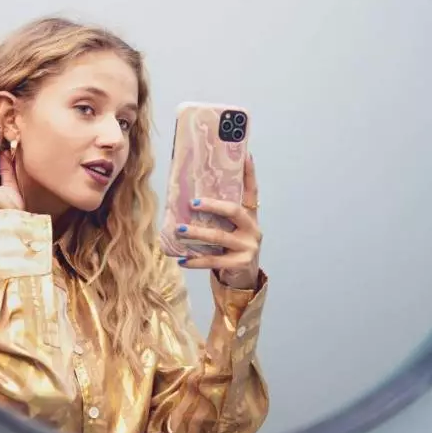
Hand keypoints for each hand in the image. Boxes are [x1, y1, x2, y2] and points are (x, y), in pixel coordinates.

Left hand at [175, 154, 261, 289]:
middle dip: (212, 205)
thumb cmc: (230, 247)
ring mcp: (248, 246)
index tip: (246, 155)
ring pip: (220, 237)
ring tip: (179, 230)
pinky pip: (214, 261)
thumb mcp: (229, 229)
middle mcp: (252, 228)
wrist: (243, 277)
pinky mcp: (240, 263)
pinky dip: (196, 261)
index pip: (251, 190)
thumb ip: (218, 216)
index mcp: (250, 215)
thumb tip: (189, 198)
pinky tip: (182, 260)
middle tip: (192, 203)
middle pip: (233, 211)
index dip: (249, 173)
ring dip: (197, 233)